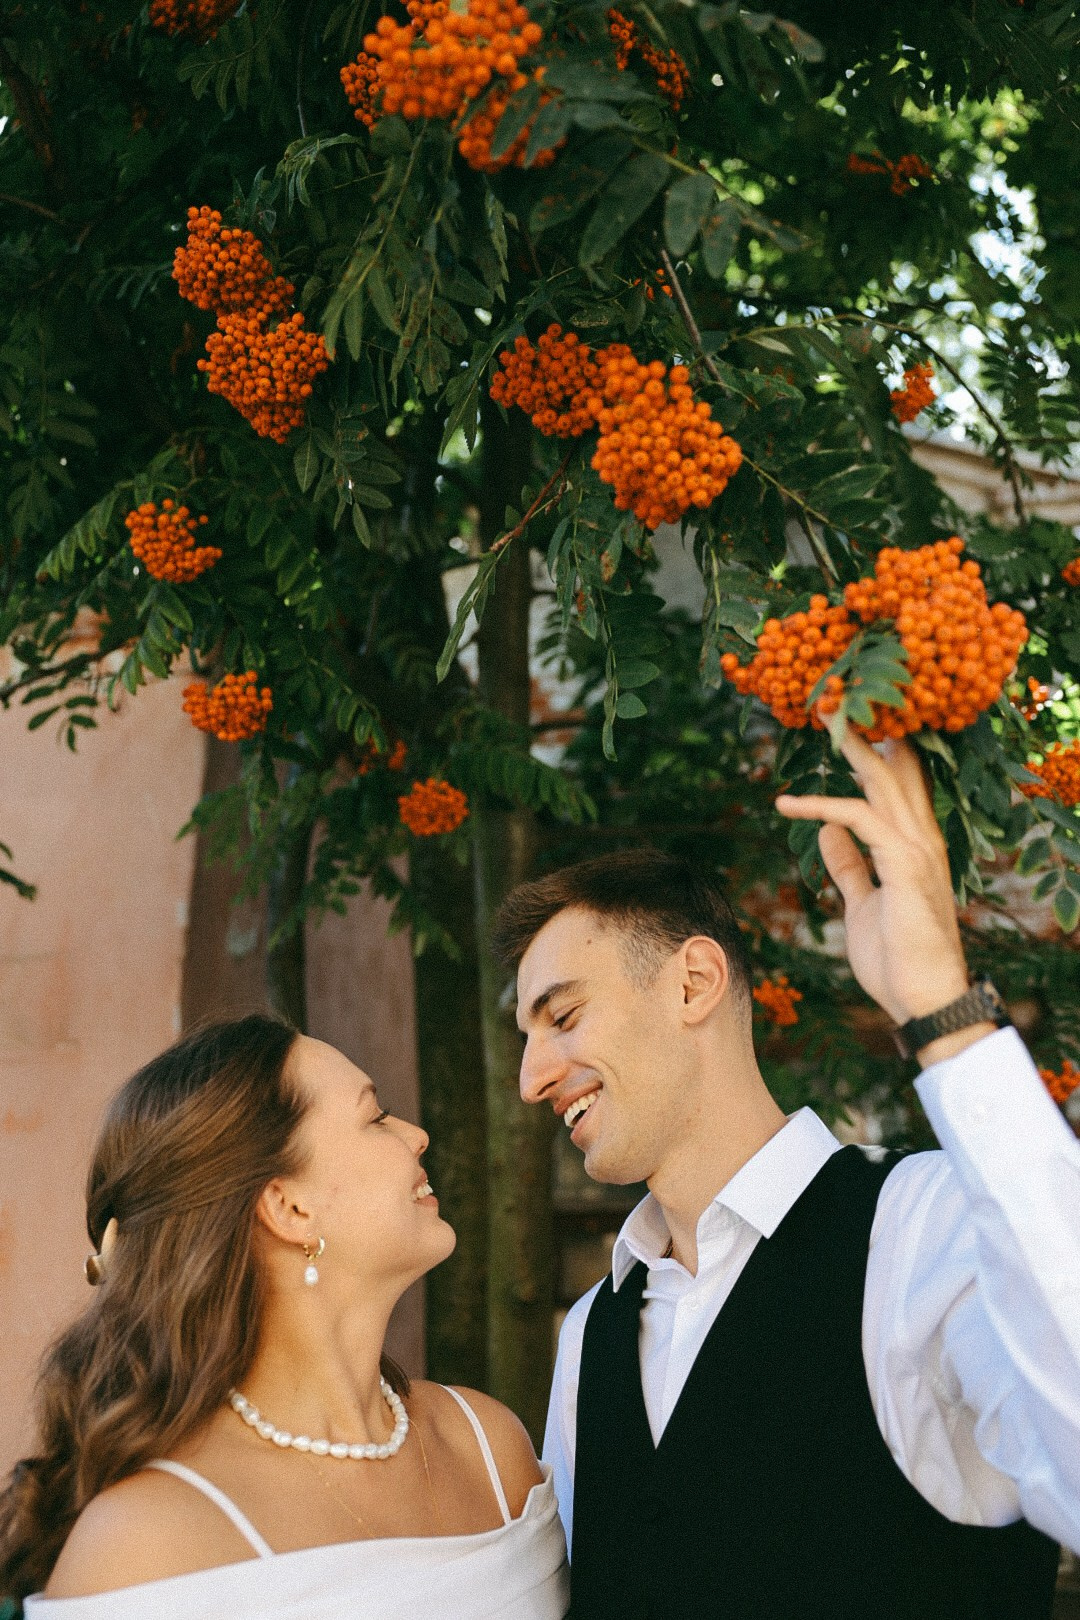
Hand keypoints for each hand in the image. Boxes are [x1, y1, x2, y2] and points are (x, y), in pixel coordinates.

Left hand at [774, 733, 970, 1032]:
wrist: (924, 999)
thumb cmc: (897, 957)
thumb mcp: (863, 902)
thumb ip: (849, 865)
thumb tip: (828, 831)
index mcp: (915, 844)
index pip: (900, 781)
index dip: (877, 748)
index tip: (848, 719)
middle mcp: (921, 837)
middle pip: (895, 768)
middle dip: (866, 729)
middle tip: (836, 697)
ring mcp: (916, 850)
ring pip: (881, 781)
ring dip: (850, 747)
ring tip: (820, 719)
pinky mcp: (903, 866)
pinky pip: (858, 820)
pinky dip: (821, 807)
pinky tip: (789, 805)